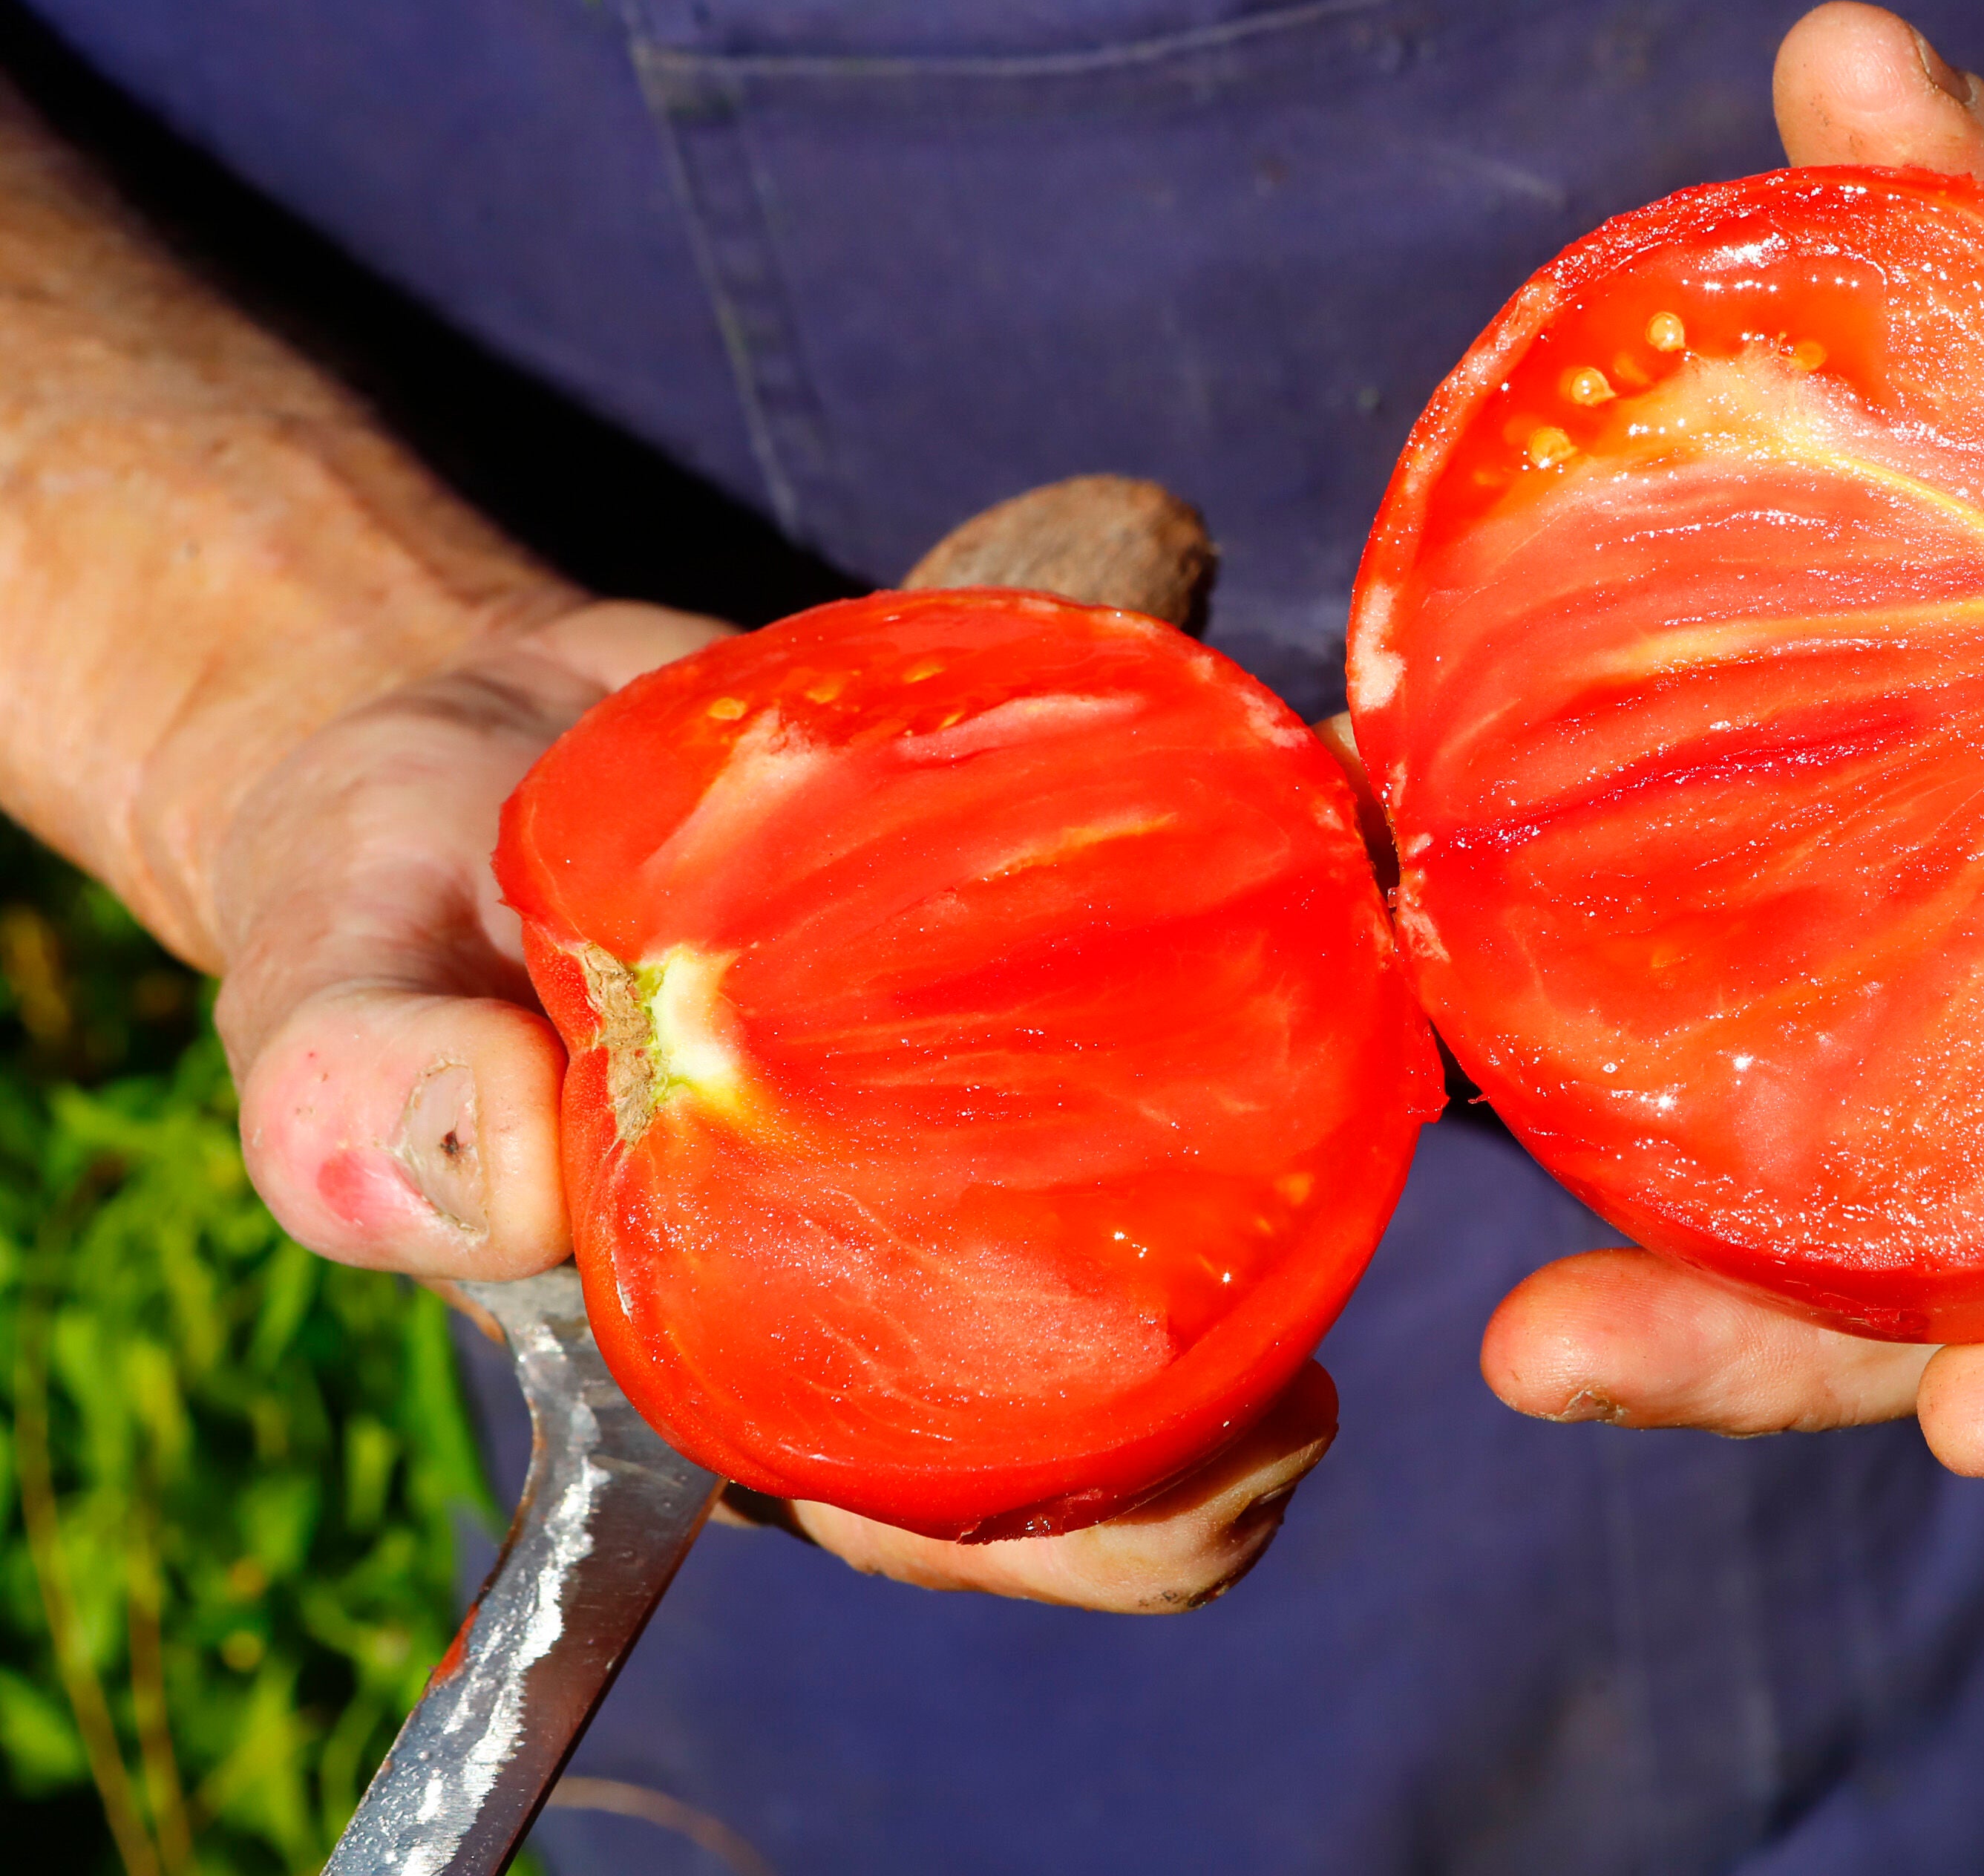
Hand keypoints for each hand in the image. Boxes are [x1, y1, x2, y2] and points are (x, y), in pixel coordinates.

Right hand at [212, 599, 1333, 1607]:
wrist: (461, 729)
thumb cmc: (385, 915)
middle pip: (1147, 1383)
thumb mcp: (331, 1001)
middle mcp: (925, 1245)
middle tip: (1365, 1239)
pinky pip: (1185, 939)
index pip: (983, 1513)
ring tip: (1386, 985)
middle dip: (1276, 1346)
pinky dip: (1264, 877)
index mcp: (774, 1351)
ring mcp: (1003, 1091)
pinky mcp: (1046, 928)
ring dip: (1324, 1101)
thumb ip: (372, 1107)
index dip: (1133, 1521)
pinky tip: (1311, 801)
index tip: (1265, 1439)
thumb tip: (504, 1185)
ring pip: (1219, 1159)